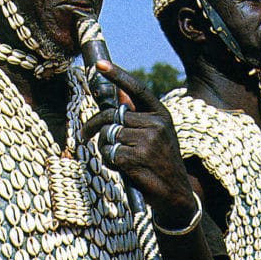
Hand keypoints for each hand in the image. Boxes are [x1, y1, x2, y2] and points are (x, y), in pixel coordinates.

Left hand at [83, 61, 195, 227]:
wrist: (176, 194)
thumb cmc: (160, 162)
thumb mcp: (155, 134)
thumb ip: (137, 117)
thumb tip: (118, 98)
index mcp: (161, 114)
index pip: (136, 89)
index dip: (117, 75)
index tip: (99, 65)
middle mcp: (156, 124)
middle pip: (112, 115)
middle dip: (93, 125)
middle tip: (84, 134)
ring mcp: (147, 141)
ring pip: (108, 135)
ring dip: (104, 148)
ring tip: (117, 159)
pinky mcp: (137, 158)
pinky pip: (110, 153)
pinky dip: (109, 162)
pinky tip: (122, 169)